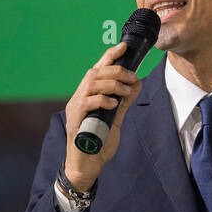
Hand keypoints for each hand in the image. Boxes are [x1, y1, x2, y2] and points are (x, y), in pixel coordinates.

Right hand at [63, 41, 140, 190]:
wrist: (87, 165)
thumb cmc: (98, 141)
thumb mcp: (115, 117)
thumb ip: (124, 101)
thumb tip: (136, 83)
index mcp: (88, 94)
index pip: (98, 69)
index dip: (109, 56)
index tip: (123, 47)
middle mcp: (79, 97)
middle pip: (94, 72)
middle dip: (116, 70)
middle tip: (132, 76)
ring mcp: (76, 108)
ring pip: (91, 83)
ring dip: (112, 83)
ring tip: (126, 90)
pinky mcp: (75, 120)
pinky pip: (87, 102)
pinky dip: (102, 100)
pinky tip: (114, 104)